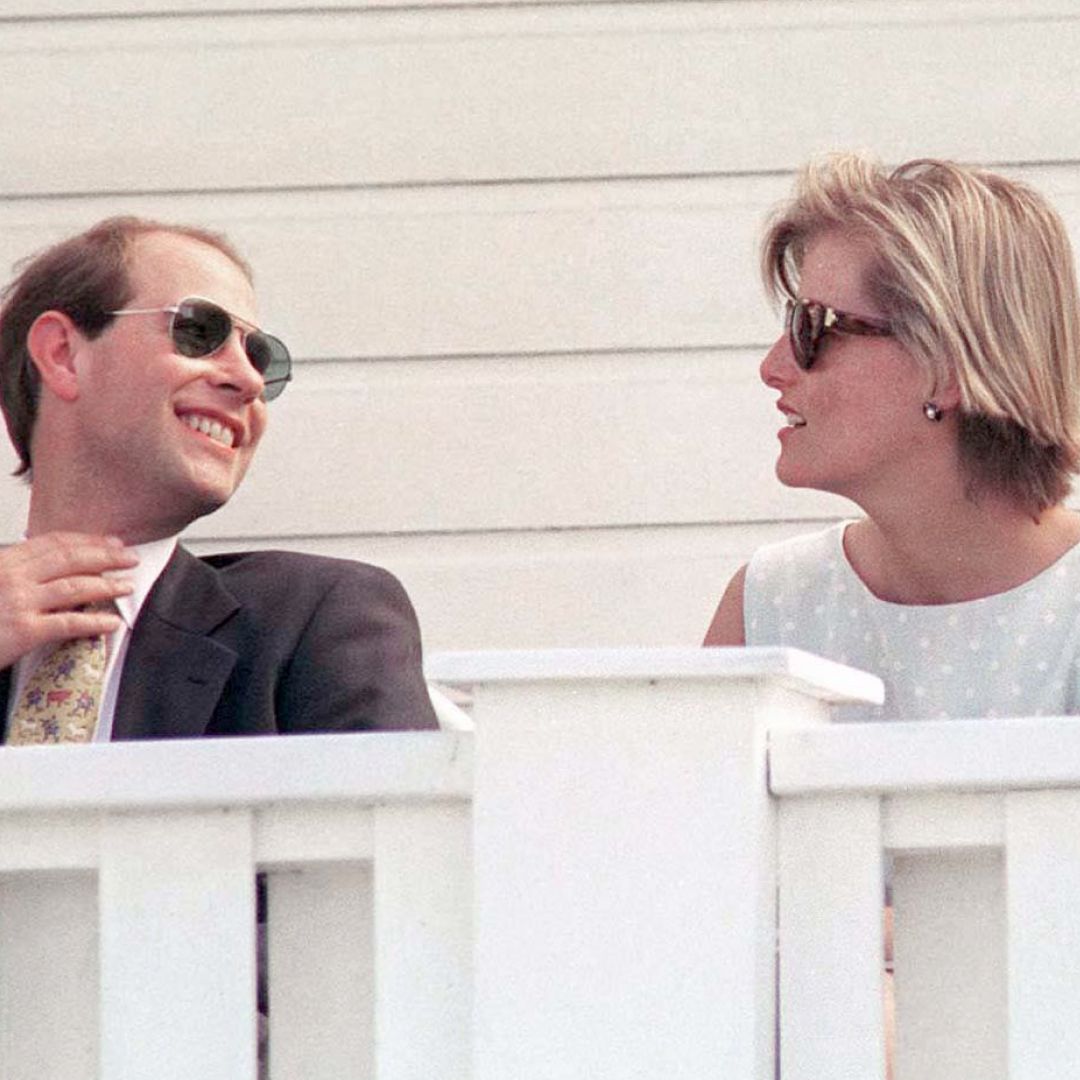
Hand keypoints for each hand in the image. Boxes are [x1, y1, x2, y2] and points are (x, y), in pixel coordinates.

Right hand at [0, 533, 138, 669]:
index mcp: (4, 561)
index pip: (54, 543)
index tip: (110, 542)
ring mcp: (19, 603)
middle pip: (70, 559)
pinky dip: (94, 622)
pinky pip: (69, 623)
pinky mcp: (24, 631)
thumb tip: (49, 568)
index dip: (87, 541)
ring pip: (76, 587)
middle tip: (129, 558)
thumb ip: (15, 571)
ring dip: (108, 584)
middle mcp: (13, 577)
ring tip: (127, 586)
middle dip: (106, 556)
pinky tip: (111, 623)